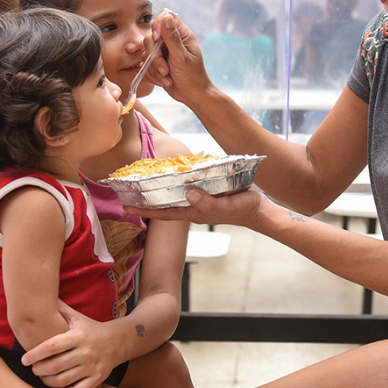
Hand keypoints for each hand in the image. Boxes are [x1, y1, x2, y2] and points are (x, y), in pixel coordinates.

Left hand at [22, 303, 117, 387]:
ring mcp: (92, 367)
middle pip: (55, 366)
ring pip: (63, 381)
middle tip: (33, 369)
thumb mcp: (77, 317)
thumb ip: (60, 310)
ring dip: (48, 381)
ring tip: (42, 377)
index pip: (51, 346)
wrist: (117, 341)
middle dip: (39, 370)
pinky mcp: (98, 379)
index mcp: (78, 335)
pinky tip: (56, 387)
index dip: (34, 354)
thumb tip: (42, 294)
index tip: (24, 359)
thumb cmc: (91, 329)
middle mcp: (86, 352)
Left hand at [129, 186, 269, 230]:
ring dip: (160, 190)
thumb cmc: (245, 209)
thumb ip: (208, 202)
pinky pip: (188, 188)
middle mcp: (194, 207)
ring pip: (175, 196)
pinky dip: (178, 182)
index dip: (145, 210)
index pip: (164, 213)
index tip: (126, 206)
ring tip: (145, 181)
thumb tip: (188, 193)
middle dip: (147, 201)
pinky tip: (175, 173)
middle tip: (129, 191)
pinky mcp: (209, 193)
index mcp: (195, 212)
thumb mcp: (227, 206)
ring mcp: (201, 201)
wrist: (261, 210)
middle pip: (165, 205)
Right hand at [149, 10, 213, 103]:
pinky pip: (145, 65)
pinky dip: (153, 75)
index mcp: (182, 35)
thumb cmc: (193, 77)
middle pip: (151, 38)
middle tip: (166, 69)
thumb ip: (172, 37)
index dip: (157, 26)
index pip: (165, 17)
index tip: (157, 39)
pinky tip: (165, 81)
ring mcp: (163, 52)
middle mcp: (171, 41)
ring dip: (154, 68)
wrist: (192, 96)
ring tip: (167, 77)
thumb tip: (167, 16)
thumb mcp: (182, 57)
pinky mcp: (157, 63)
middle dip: (155, 56)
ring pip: (146, 52)